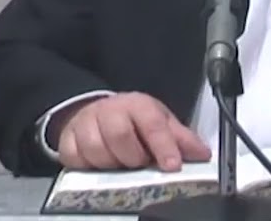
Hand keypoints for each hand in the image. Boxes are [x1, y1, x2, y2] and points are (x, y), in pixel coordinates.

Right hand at [54, 92, 211, 171]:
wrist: (95, 111)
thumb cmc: (131, 119)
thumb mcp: (159, 122)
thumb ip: (181, 139)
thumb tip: (203, 154)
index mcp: (137, 105)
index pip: (153, 123)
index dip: (163, 146)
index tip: (172, 166)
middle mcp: (110, 110)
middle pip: (120, 134)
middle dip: (133, 156)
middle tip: (139, 162)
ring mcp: (86, 123)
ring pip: (95, 148)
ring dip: (111, 164)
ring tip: (119, 164)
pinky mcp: (67, 139)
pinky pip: (74, 157)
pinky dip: (87, 166)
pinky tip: (97, 165)